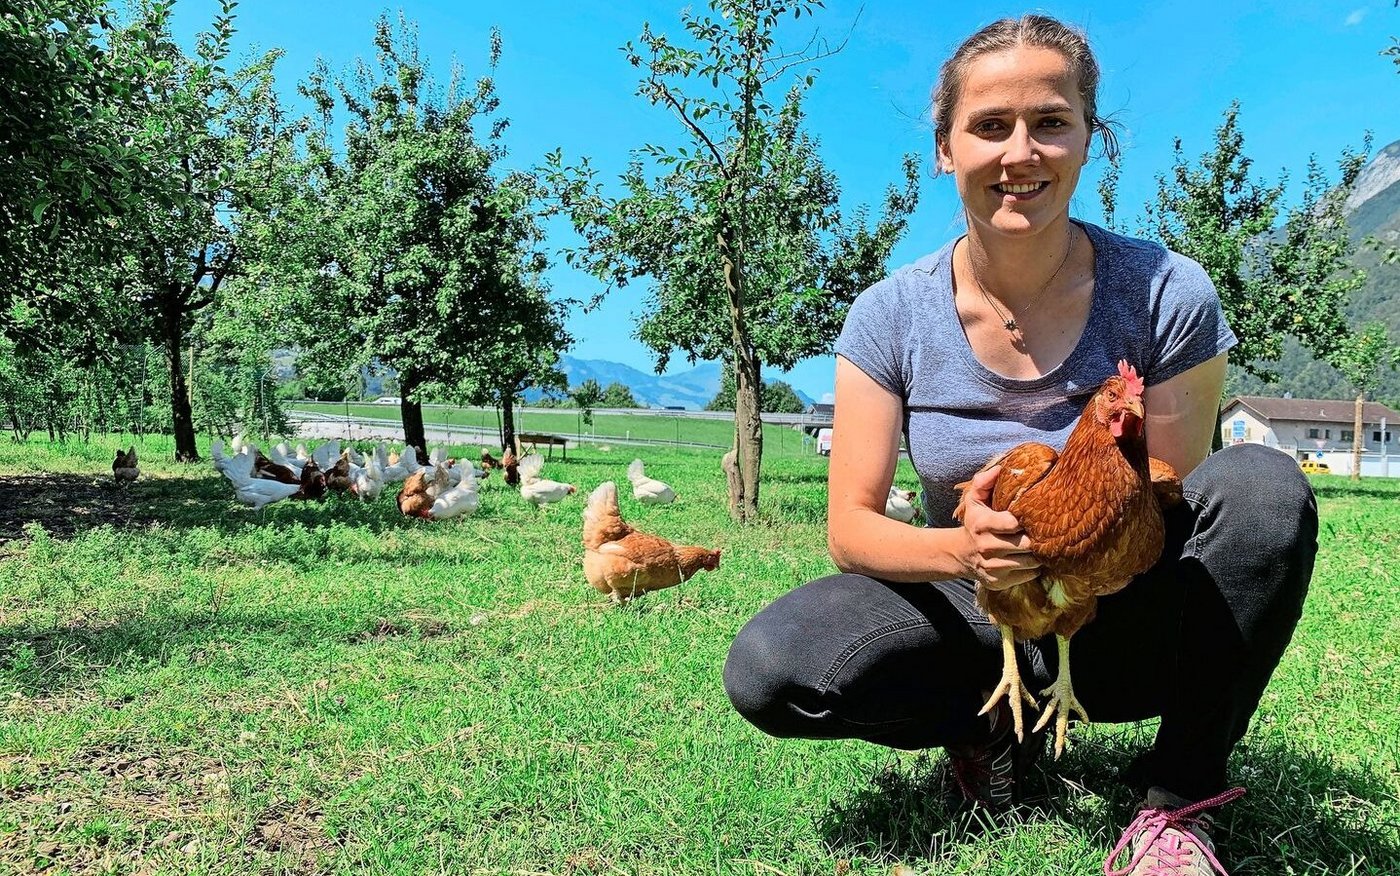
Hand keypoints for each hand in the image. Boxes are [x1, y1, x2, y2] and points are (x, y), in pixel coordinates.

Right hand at [958, 466, 1039, 590]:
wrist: (961, 554)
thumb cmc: (975, 523)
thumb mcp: (974, 500)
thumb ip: (984, 481)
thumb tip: (1001, 469)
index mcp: (981, 524)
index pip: (1013, 523)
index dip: (1026, 521)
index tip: (1032, 517)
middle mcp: (986, 547)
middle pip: (1026, 544)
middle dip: (1035, 538)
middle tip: (1042, 532)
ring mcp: (992, 567)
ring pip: (1031, 562)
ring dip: (1037, 554)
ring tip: (1037, 545)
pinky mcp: (999, 582)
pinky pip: (1029, 575)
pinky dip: (1033, 568)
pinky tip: (1028, 558)